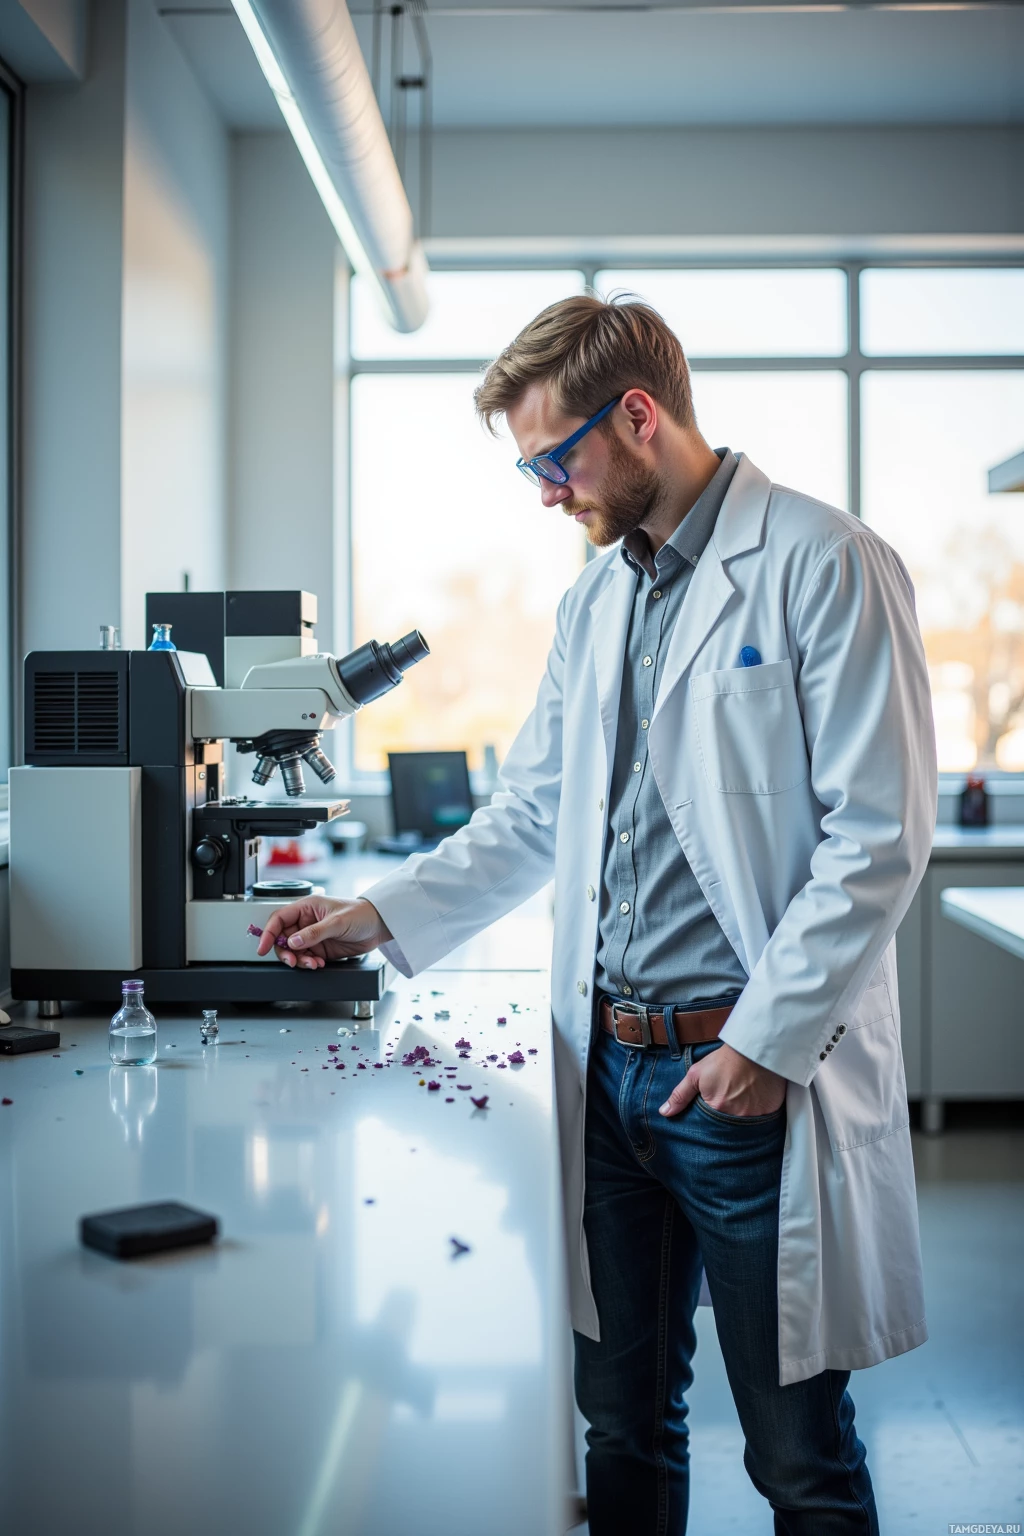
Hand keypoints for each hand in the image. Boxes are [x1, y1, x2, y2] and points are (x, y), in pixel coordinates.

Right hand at [256, 897, 392, 969]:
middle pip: (283, 939)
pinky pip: (307, 958)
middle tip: (293, 962)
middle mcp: (306, 921)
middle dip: (286, 952)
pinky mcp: (321, 949)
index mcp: (306, 907)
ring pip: (294, 951)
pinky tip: (318, 964)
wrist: (379, 926)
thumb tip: (293, 942)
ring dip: (300, 960)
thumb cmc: (361, 913)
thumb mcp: (337, 922)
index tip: (262, 948)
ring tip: (313, 963)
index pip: (279, 919)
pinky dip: (309, 964)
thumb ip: (314, 933)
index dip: (268, 933)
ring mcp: (313, 936)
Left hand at [658, 1042, 786, 1117]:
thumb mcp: (696, 1074)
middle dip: (726, 1119)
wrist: (753, 1047)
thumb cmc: (723, 1060)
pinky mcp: (770, 1112)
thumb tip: (664, 1113)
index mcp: (717, 1109)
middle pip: (728, 1127)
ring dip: (742, 1117)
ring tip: (742, 1102)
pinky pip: (762, 1121)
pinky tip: (755, 1101)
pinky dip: (758, 1114)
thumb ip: (680, 1095)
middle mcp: (737, 1118)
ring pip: (745, 1125)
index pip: (710, 1126)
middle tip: (729, 1103)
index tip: (714, 1108)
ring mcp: (755, 1116)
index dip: (711, 1117)